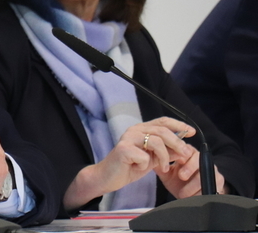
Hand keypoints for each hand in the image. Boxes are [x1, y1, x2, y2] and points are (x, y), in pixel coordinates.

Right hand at [64, 117, 195, 210]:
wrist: (108, 177)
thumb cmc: (129, 166)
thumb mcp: (153, 159)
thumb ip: (166, 152)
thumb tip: (184, 148)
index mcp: (141, 129)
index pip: (162, 121)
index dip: (178, 124)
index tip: (191, 131)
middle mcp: (134, 130)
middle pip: (162, 130)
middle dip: (178, 143)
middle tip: (185, 155)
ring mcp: (128, 138)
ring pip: (156, 142)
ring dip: (165, 157)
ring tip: (164, 168)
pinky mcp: (123, 149)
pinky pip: (145, 156)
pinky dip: (146, 165)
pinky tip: (140, 168)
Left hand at [158, 144, 227, 197]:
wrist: (190, 196)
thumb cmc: (176, 181)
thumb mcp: (166, 172)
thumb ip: (157, 163)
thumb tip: (146, 155)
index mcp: (185, 152)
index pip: (183, 147)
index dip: (179, 153)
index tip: (174, 161)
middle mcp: (198, 158)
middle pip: (197, 157)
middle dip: (189, 167)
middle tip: (181, 176)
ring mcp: (209, 168)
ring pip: (204, 172)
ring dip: (193, 184)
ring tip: (183, 193)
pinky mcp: (217, 179)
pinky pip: (211, 183)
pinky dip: (200, 192)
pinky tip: (193, 196)